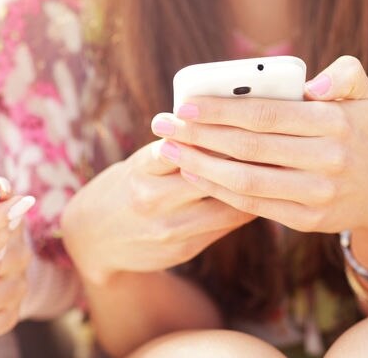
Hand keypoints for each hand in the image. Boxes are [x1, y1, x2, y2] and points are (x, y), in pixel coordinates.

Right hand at [60, 140, 254, 284]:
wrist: (93, 240)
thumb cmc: (126, 187)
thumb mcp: (139, 164)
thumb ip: (175, 148)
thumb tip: (229, 127)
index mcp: (140, 169)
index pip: (180, 143)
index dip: (214, 132)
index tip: (241, 119)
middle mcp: (152, 199)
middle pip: (211, 173)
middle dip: (242, 157)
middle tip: (271, 140)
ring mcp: (169, 227)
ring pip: (227, 202)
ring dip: (253, 185)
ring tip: (273, 167)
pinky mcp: (184, 248)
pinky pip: (227, 225)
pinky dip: (245, 206)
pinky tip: (260, 193)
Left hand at [150, 56, 367, 238]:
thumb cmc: (363, 132)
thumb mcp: (365, 93)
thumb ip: (344, 72)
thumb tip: (311, 84)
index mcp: (334, 123)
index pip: (266, 115)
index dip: (222, 110)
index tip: (186, 104)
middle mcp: (327, 160)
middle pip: (249, 148)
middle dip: (200, 136)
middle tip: (165, 126)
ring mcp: (317, 194)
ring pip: (246, 181)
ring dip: (202, 166)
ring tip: (171, 151)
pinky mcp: (307, 220)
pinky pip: (254, 206)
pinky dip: (220, 190)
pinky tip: (195, 174)